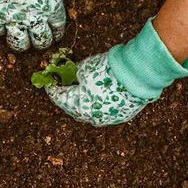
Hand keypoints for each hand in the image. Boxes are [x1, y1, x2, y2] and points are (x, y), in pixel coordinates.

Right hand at [0, 0, 65, 51]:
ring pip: (18, 43)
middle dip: (40, 42)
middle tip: (37, 39)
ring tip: (19, 39)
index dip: (56, 33)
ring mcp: (14, 16)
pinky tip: (0, 26)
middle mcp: (35, 17)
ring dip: (20, 43)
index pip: (57, 28)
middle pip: (40, 41)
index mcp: (53, 7)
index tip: (54, 34)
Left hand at [45, 18, 187, 125]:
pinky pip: (104, 111)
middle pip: (73, 108)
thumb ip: (72, 74)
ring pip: (89, 112)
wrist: (138, 73)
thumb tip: (67, 76)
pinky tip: (96, 94)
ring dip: (82, 101)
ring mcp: (107, 119)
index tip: (49, 82)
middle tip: (63, 86)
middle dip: (67, 96)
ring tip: (79, 89)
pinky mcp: (121, 116)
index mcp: (78, 106)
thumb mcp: (84, 68)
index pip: (59, 98)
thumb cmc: (108, 69)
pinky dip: (97, 103)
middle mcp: (91, 117)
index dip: (53, 88)